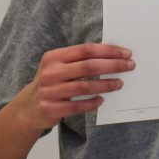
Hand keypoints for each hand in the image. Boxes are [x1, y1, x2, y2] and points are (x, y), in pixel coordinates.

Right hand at [20, 43, 134, 129]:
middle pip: (88, 66)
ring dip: (107, 85)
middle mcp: (51, 72)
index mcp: (54, 57)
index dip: (108, 51)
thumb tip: (114, 55)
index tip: (126, 53)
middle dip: (113, 65)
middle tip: (129, 66)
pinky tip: (102, 100)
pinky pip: (78, 106)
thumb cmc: (53, 82)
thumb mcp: (60, 66)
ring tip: (120, 84)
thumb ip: (80, 60)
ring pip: (85, 87)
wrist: (28, 108)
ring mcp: (50, 91)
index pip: (86, 50)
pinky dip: (93, 103)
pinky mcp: (51, 108)